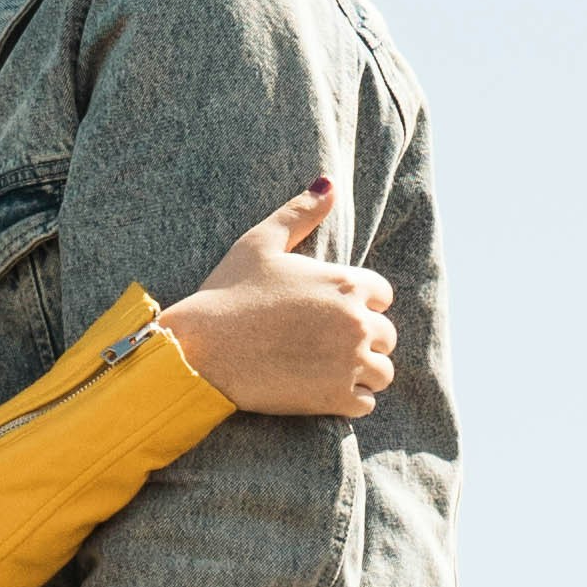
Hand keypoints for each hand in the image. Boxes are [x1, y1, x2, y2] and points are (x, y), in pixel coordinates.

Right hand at [157, 182, 392, 418]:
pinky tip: (321, 391)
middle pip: (386, 335)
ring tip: (326, 370)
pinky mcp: (336, 398)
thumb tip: (329, 183)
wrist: (200, 350)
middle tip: (323, 345)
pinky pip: (366, 403)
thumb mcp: (260, 243)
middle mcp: (357, 321)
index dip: (359, 303)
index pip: (383, 295)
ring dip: (362, 372)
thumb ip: (299, 212)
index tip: (330, 313)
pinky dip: (350, 400)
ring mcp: (349, 362)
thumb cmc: (226, 294)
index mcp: (346, 282)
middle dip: (362, 340)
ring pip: (382, 371)